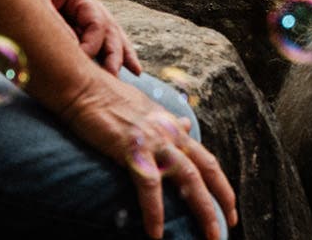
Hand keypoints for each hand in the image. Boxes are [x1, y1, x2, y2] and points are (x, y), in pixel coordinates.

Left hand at [33, 0, 141, 75]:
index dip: (93, 45)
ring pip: (105, 32)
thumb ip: (56, 26)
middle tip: (115, 77)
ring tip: (135, 71)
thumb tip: (75, 53)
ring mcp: (75, 9)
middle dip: (116, 52)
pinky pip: (88, 38)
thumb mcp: (32, 1)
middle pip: (108, 27)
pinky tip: (117, 65)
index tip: (82, 63)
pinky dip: (102, 51)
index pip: (97, 22)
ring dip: (118, 52)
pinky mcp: (64, 20)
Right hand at [55, 73, 236, 239]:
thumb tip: (185, 125)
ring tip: (210, 236)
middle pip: (207, 170)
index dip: (220, 184)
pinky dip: (154, 212)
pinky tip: (156, 234)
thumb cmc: (108, 98)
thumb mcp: (147, 109)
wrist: (83, 87)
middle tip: (228, 228)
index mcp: (173, 128)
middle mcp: (170, 135)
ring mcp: (154, 142)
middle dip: (221, 200)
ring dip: (203, 210)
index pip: (206, 159)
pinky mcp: (132, 150)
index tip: (229, 206)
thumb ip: (167, 123)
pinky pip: (149, 186)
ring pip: (189, 179)